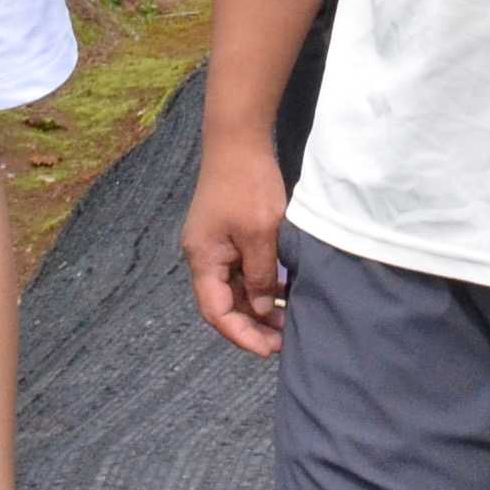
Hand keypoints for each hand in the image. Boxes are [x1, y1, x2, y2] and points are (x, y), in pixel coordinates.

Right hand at [183, 143, 291, 358]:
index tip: (269, 349)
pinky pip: (239, 270)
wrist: (237, 140)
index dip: (241, 335)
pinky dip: (258, 284)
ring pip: (233, 288)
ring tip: (286, 320)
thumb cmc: (247, 184)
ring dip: (257, 306)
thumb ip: (260, 274)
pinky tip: (281, 292)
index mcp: (203, 258)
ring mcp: (214, 245)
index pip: (216, 312)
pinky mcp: (227, 234)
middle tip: (283, 340)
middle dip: (251, 325)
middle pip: (223, 303)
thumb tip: (260, 308)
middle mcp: (203, 256)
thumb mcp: (260, 233)